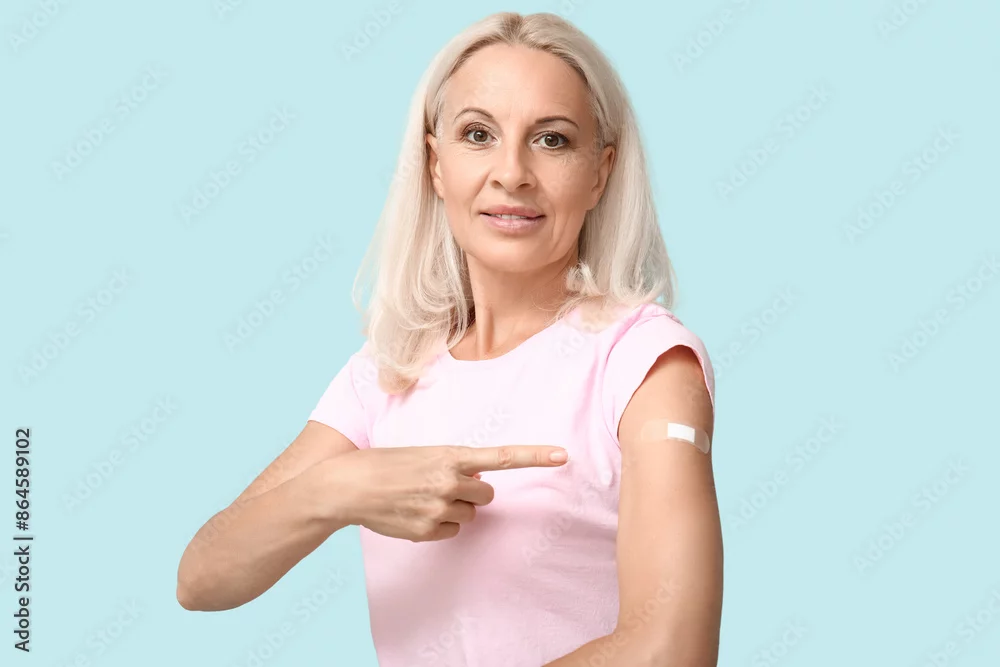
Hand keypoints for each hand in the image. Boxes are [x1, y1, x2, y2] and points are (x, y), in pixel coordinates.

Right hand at [335, 445, 567, 541]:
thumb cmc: (386, 465)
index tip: (563, 455)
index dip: (535, 455)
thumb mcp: (424, 455)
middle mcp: (450, 481)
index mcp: (450, 455)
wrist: (348, 485)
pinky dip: (439, 524)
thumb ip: (455, 465)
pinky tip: (415, 512)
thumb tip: (477, 481)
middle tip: (444, 486)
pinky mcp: (428, 529)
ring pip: (469, 515)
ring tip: (422, 498)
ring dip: (454, 508)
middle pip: (487, 495)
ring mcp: (439, 507)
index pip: (502, 456)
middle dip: (473, 493)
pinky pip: (451, 531)